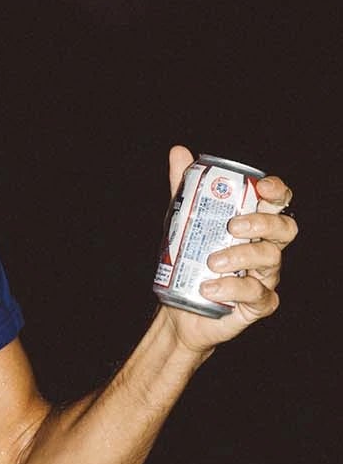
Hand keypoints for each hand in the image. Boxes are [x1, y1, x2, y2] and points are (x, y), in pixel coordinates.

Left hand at [160, 144, 296, 351]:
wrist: (179, 311)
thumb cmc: (189, 261)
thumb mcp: (182, 222)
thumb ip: (184, 189)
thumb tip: (179, 151)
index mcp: (254, 224)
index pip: (278, 202)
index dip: (277, 191)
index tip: (262, 187)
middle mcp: (266, 248)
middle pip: (285, 228)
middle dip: (262, 222)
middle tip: (231, 226)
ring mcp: (265, 276)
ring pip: (270, 259)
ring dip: (241, 256)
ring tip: (211, 262)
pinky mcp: (258, 304)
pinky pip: (259, 295)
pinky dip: (234, 290)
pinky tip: (210, 288)